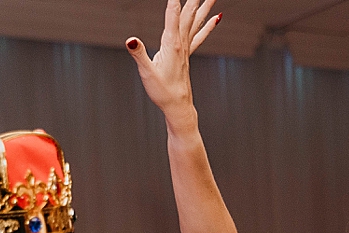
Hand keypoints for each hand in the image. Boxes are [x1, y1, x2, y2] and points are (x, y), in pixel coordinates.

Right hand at [127, 0, 222, 122]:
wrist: (178, 107)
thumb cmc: (162, 92)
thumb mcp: (147, 73)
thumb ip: (139, 54)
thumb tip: (131, 40)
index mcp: (172, 44)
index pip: (173, 14)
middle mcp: (182, 43)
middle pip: (189, 13)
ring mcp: (186, 48)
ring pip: (197, 21)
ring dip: (204, 6)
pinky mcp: (188, 54)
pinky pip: (200, 34)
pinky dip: (209, 24)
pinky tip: (217, 17)